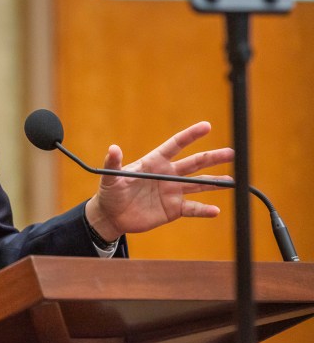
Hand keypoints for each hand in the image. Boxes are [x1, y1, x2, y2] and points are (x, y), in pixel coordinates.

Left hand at [85, 121, 233, 241]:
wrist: (112, 216)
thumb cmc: (110, 192)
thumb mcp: (110, 177)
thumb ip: (113, 163)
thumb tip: (113, 148)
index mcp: (154, 162)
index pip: (175, 145)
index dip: (190, 135)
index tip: (207, 126)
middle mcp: (167, 175)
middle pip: (194, 163)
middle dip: (212, 157)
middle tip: (232, 153)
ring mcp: (172, 192)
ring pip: (198, 184)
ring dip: (215, 182)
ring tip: (233, 181)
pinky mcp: (173, 209)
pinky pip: (192, 208)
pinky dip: (204, 210)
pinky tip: (216, 210)